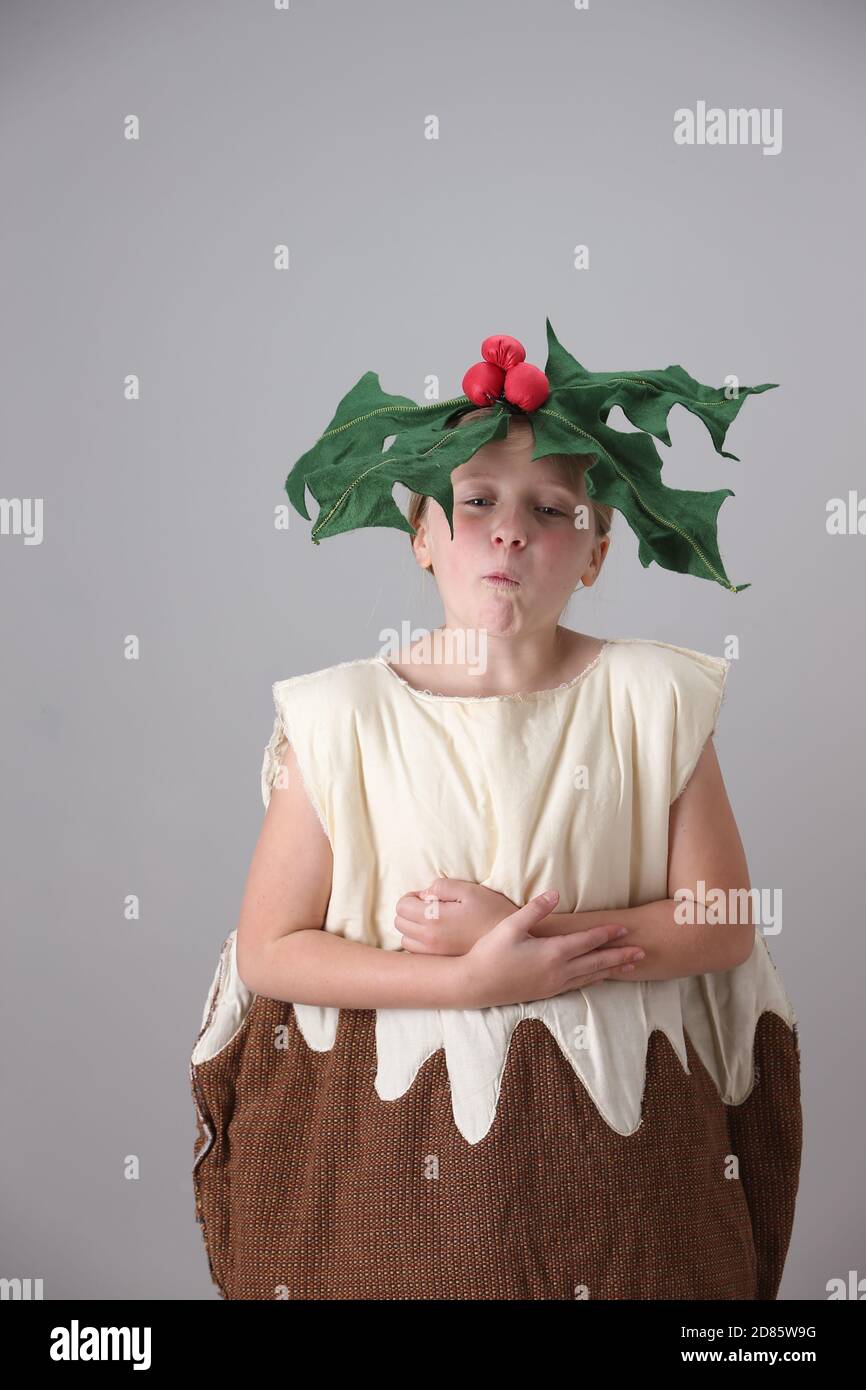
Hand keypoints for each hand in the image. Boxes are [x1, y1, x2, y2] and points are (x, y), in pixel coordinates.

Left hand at [395, 878, 518, 956]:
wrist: (509, 940)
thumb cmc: (491, 911)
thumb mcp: (469, 890)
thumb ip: (442, 887)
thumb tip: (424, 894)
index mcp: (434, 918)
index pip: (402, 906)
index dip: (412, 897)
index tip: (428, 897)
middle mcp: (429, 939)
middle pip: (400, 922)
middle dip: (410, 911)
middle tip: (431, 907)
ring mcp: (433, 954)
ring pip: (405, 939)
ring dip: (413, 929)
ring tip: (434, 922)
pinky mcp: (440, 962)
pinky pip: (416, 953)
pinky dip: (420, 944)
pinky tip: (437, 937)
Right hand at [461, 889, 645, 1007]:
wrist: (475, 984)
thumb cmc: (490, 952)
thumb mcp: (511, 926)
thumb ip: (535, 910)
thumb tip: (555, 894)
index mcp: (552, 953)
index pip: (587, 942)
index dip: (607, 934)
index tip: (625, 929)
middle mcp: (558, 971)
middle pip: (597, 962)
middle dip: (620, 956)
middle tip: (643, 952)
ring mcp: (554, 985)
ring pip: (591, 977)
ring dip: (612, 970)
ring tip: (631, 967)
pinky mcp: (548, 992)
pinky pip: (579, 986)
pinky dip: (595, 980)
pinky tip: (600, 978)